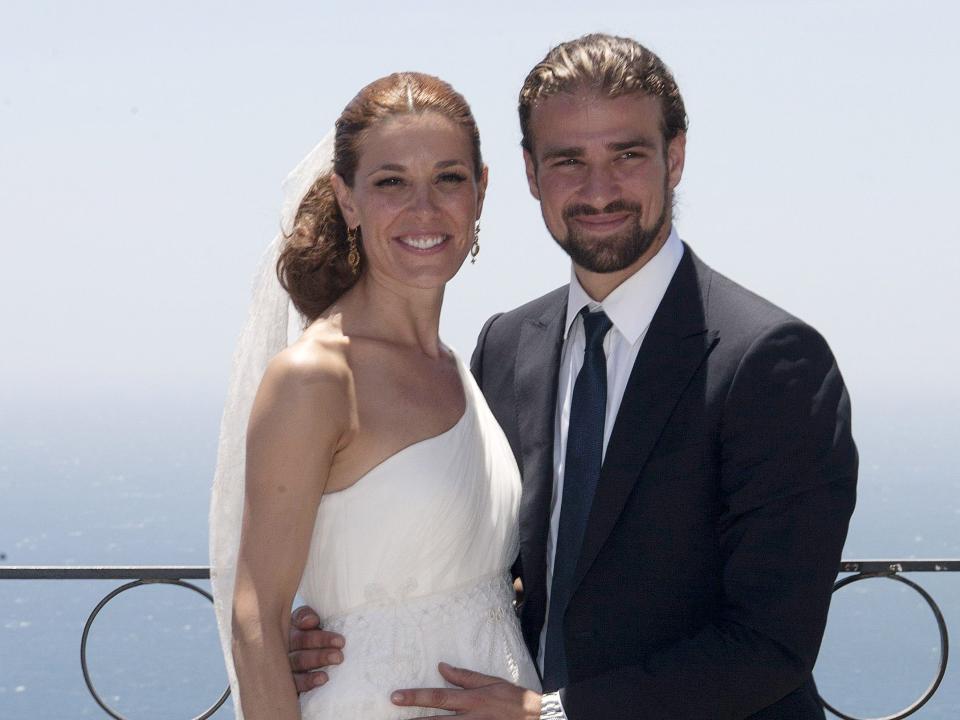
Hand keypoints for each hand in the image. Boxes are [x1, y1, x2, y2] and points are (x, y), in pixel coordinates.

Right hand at [287, 605, 345, 692]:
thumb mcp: (318, 628)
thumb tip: (311, 620)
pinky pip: (296, 683)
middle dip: (320, 640)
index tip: (316, 622)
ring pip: (299, 660)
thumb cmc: (318, 645)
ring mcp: (284, 666)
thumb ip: (312, 619)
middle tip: (341, 642)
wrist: (308, 681)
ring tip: (338, 658)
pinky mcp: (289, 685)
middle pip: (299, 640)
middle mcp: (285, 646)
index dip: (304, 619)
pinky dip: (308, 681)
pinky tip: (323, 678)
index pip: (297, 620)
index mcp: (292, 628)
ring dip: (318, 658)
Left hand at [391, 662, 540, 718]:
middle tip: (392, 718)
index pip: (438, 698)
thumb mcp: (491, 682)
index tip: (396, 697)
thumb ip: (464, 676)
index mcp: (472, 700)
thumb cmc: (514, 698)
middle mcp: (470, 719)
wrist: (537, 718)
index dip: (415, 697)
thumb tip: (441, 667)